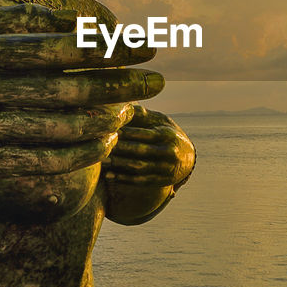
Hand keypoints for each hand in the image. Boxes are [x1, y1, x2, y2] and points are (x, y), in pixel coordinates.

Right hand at [0, 3, 161, 181]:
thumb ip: (29, 20)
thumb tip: (90, 25)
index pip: (60, 49)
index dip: (110, 50)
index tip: (145, 47)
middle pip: (67, 90)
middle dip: (120, 86)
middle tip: (158, 82)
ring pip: (60, 131)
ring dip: (106, 121)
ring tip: (131, 109)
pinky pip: (44, 163)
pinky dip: (82, 152)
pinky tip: (105, 139)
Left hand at [103, 105, 194, 223]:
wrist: (188, 158)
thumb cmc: (168, 134)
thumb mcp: (161, 121)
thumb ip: (143, 115)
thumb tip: (124, 105)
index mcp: (167, 134)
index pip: (143, 133)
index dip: (125, 132)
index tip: (107, 130)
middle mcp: (168, 152)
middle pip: (139, 150)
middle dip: (119, 149)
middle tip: (98, 146)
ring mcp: (165, 168)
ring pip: (139, 167)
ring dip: (118, 165)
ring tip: (100, 161)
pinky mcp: (161, 181)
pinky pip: (140, 181)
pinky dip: (124, 179)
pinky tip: (109, 175)